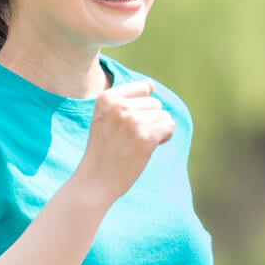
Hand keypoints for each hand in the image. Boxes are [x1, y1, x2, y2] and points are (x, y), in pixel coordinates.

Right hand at [74, 79, 174, 202]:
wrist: (95, 180)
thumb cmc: (104, 149)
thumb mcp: (105, 118)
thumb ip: (126, 99)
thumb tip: (151, 84)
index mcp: (107, 98)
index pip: (143, 88)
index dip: (142, 108)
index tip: (126, 124)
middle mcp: (119, 106)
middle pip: (155, 103)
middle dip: (150, 120)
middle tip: (132, 138)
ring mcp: (132, 121)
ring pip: (164, 115)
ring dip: (157, 130)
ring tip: (138, 144)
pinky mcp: (145, 136)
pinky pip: (169, 126)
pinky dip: (164, 137)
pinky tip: (149, 147)